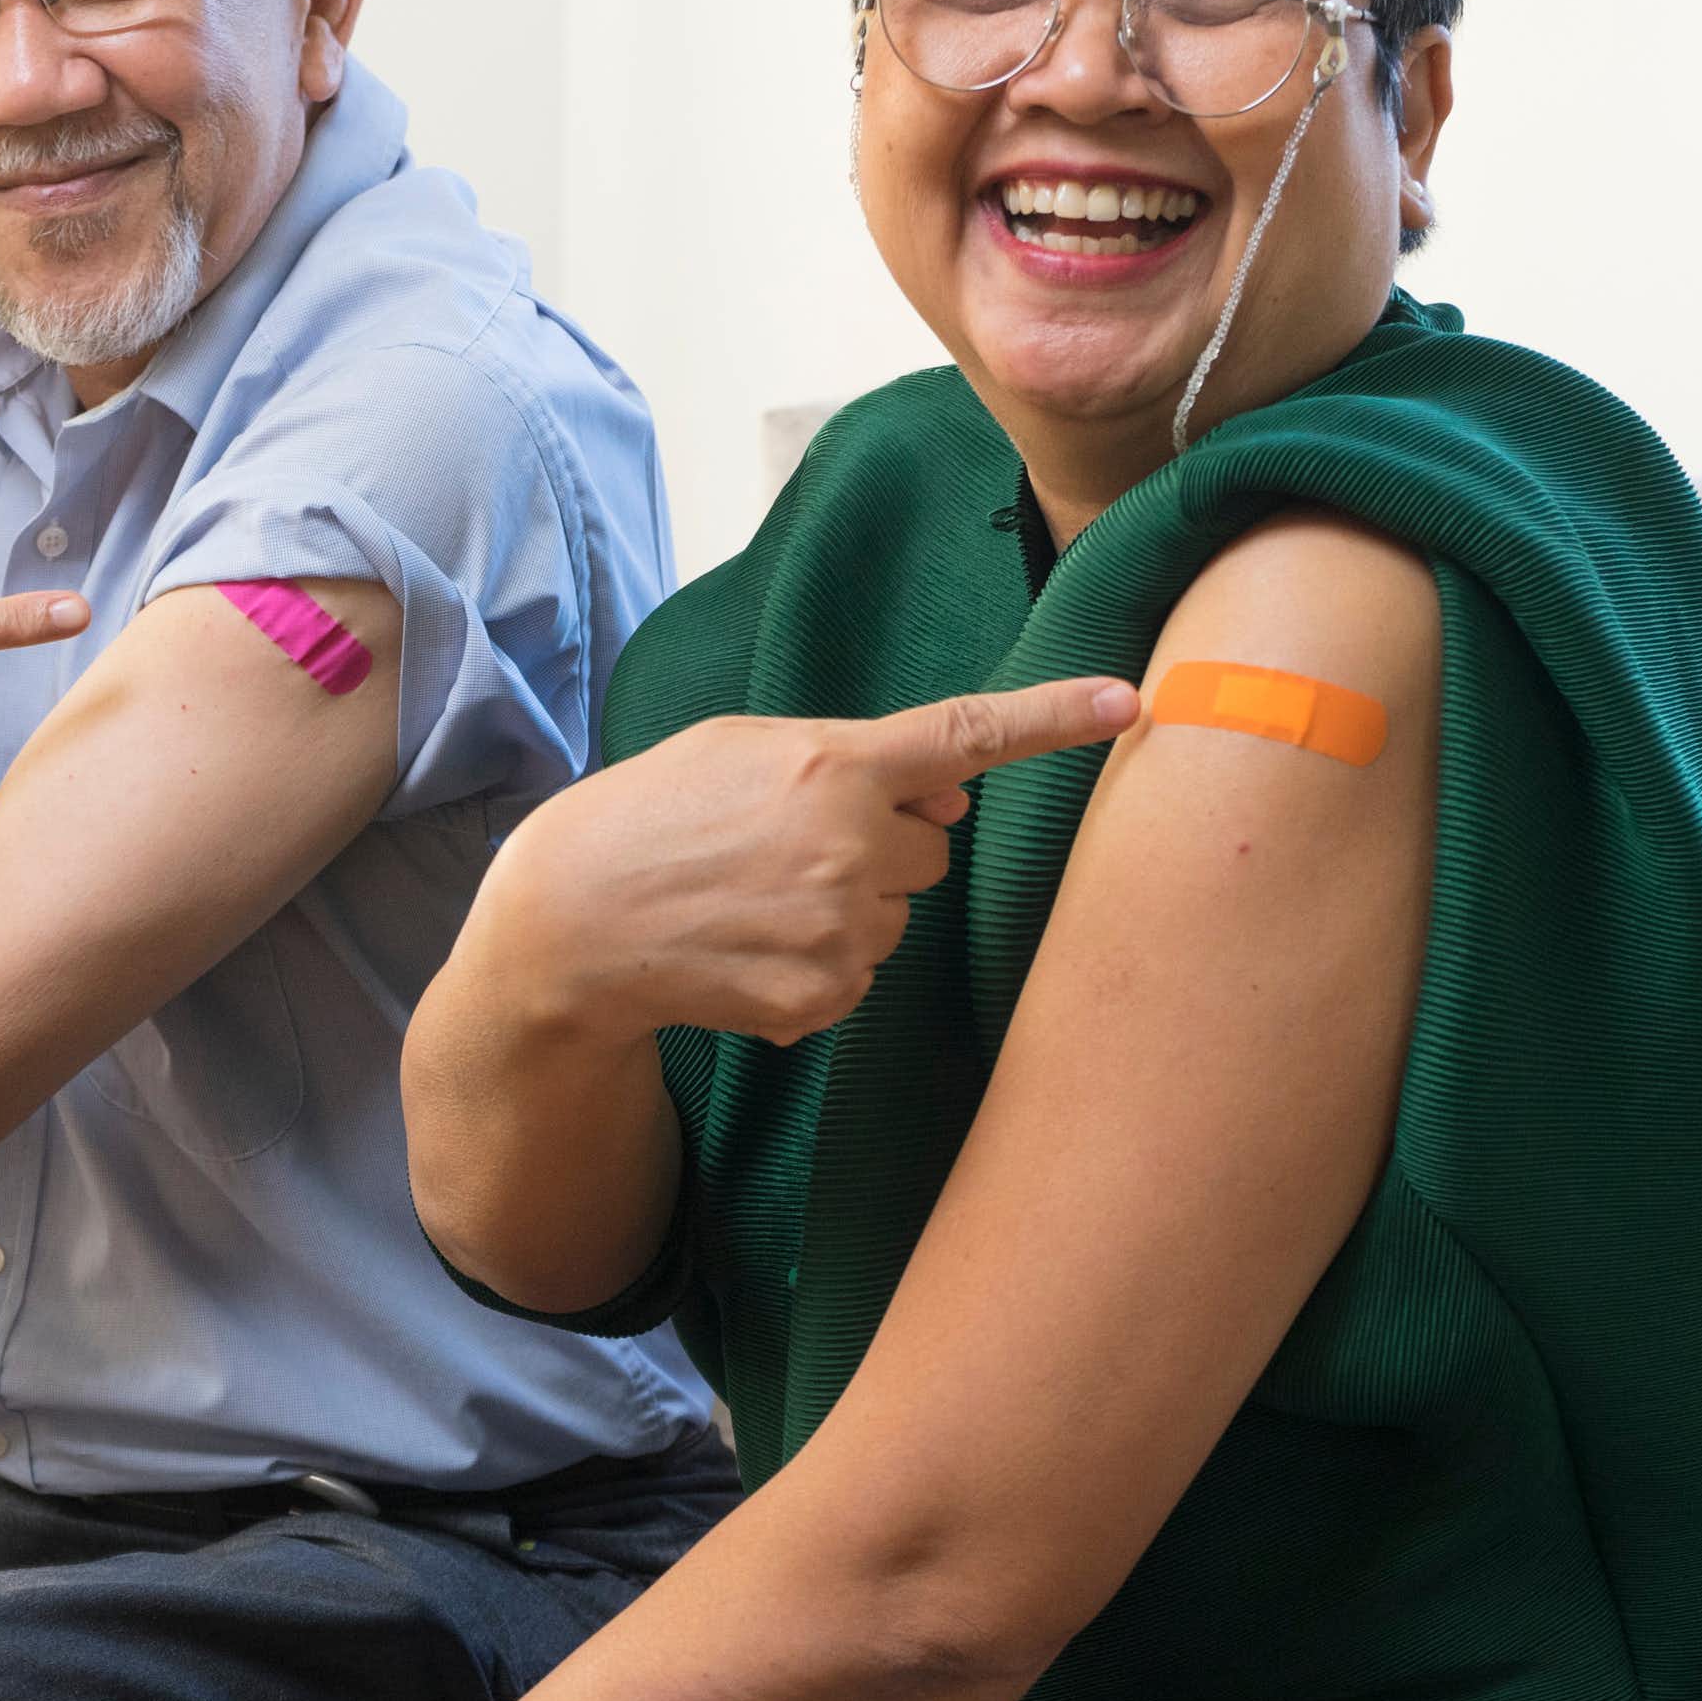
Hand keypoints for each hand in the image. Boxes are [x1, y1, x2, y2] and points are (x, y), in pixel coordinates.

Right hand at [481, 676, 1141, 1047]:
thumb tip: (946, 804)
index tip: (1128, 702)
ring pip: (897, 916)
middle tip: (786, 843)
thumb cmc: (655, 813)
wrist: (572, 922)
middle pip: (931, 849)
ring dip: (847, 906)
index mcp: (834, 765)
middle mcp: (852, 846)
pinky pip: (861, 975)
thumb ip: (852, 758)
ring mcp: (841, 930)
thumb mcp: (742, 746)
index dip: (1053, 718)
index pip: (967, 736)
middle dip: (880, 844)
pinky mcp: (823, 998)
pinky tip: (749, 947)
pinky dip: (817, 964)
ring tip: (753, 897)